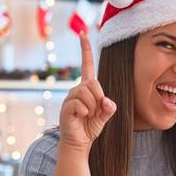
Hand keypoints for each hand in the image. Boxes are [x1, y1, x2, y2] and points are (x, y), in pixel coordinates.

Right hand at [59, 32, 116, 152]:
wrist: (79, 142)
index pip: (87, 64)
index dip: (85, 49)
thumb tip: (107, 102)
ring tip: (88, 116)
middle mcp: (76, 89)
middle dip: (99, 99)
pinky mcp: (66, 107)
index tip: (82, 33)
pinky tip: (82, 118)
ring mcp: (70, 97)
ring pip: (87, 94)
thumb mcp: (105, 115)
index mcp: (86, 87)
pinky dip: (86, 112)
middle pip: (93, 84)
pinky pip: (80, 104)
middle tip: (95, 112)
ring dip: (93, 107)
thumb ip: (109, 107)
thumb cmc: (91, 127)